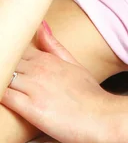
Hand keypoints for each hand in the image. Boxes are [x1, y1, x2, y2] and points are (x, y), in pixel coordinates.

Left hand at [1, 22, 114, 142]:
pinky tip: (0, 92)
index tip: (4, 56)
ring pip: (3, 74)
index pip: (15, 48)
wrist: (103, 117)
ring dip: (0, 76)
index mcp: (46, 59)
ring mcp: (34, 87)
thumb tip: (41, 25)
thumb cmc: (90, 95)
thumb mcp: (74, 64)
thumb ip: (54, 46)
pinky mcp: (31, 108)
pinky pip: (3, 96)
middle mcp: (38, 69)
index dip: (6, 52)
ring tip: (2, 79)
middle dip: (1, 62)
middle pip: (5, 59)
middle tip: (2, 66)